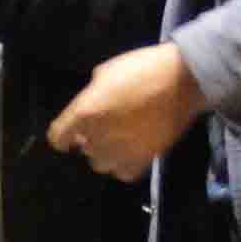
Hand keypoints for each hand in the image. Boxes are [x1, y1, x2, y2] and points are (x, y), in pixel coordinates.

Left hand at [46, 43, 204, 181]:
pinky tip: (132, 150)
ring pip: (101, 164)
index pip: (58, 137)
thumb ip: (91, 96)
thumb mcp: (105, 72)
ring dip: (106, 153)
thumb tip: (91, 108)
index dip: (62, 135)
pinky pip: (123, 173)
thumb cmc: (142, 68)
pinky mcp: (143, 160)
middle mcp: (98, 136)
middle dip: (90, 138)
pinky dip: (124, 164)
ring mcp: (121, 151)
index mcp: (85, 112)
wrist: (183, 80)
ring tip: (120, 139)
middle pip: (83, 149)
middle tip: (107, 124)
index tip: (69, 133)